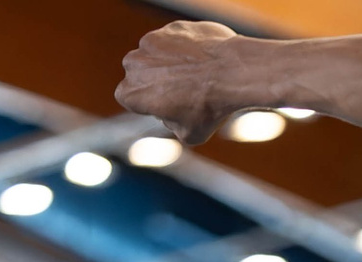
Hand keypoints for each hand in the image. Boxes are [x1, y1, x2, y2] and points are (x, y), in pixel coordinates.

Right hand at [117, 21, 251, 145]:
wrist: (231, 73)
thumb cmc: (209, 109)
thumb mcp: (189, 134)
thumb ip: (170, 125)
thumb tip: (170, 117)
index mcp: (131, 93)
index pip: (132, 99)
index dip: (151, 104)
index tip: (170, 107)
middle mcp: (134, 64)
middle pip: (141, 74)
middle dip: (157, 81)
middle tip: (185, 92)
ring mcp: (152, 42)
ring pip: (157, 54)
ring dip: (171, 63)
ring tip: (197, 75)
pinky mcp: (172, 28)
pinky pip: (176, 40)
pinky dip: (187, 49)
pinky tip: (205, 60)